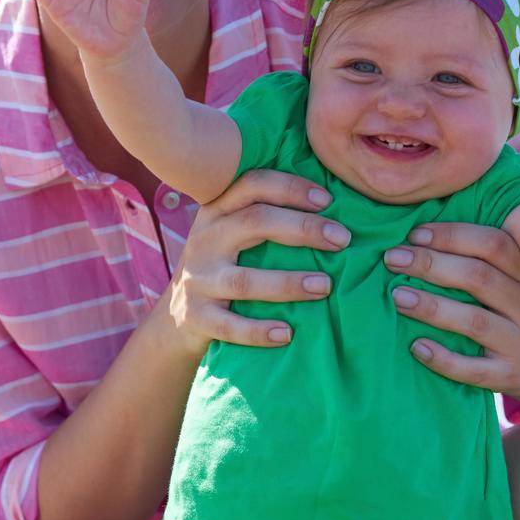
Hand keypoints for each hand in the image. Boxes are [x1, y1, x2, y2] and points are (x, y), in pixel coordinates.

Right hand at [168, 171, 350, 359]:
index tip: (327, 199)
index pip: (252, 186)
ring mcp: (198, 281)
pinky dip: (258, 331)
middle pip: (254, 223)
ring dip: (288, 283)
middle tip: (342, 239)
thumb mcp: (229, 234)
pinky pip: (229, 326)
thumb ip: (262, 217)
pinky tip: (287, 334)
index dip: (290, 188)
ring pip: (244, 280)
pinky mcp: (196, 318)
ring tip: (324, 286)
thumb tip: (330, 206)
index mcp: (216, 212)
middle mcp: (204, 241)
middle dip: (303, 228)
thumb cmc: (222, 268)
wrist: (177, 318)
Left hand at [384, 223, 519, 403]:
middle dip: (432, 265)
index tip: (414, 234)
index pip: (493, 245)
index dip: (453, 236)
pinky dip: (442, 358)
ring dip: (432, 307)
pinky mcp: (510, 376)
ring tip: (397, 297)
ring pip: (474, 321)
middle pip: (479, 278)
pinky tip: (416, 347)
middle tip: (393, 259)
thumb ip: (498, 258)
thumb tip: (433, 231)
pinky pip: (473, 369)